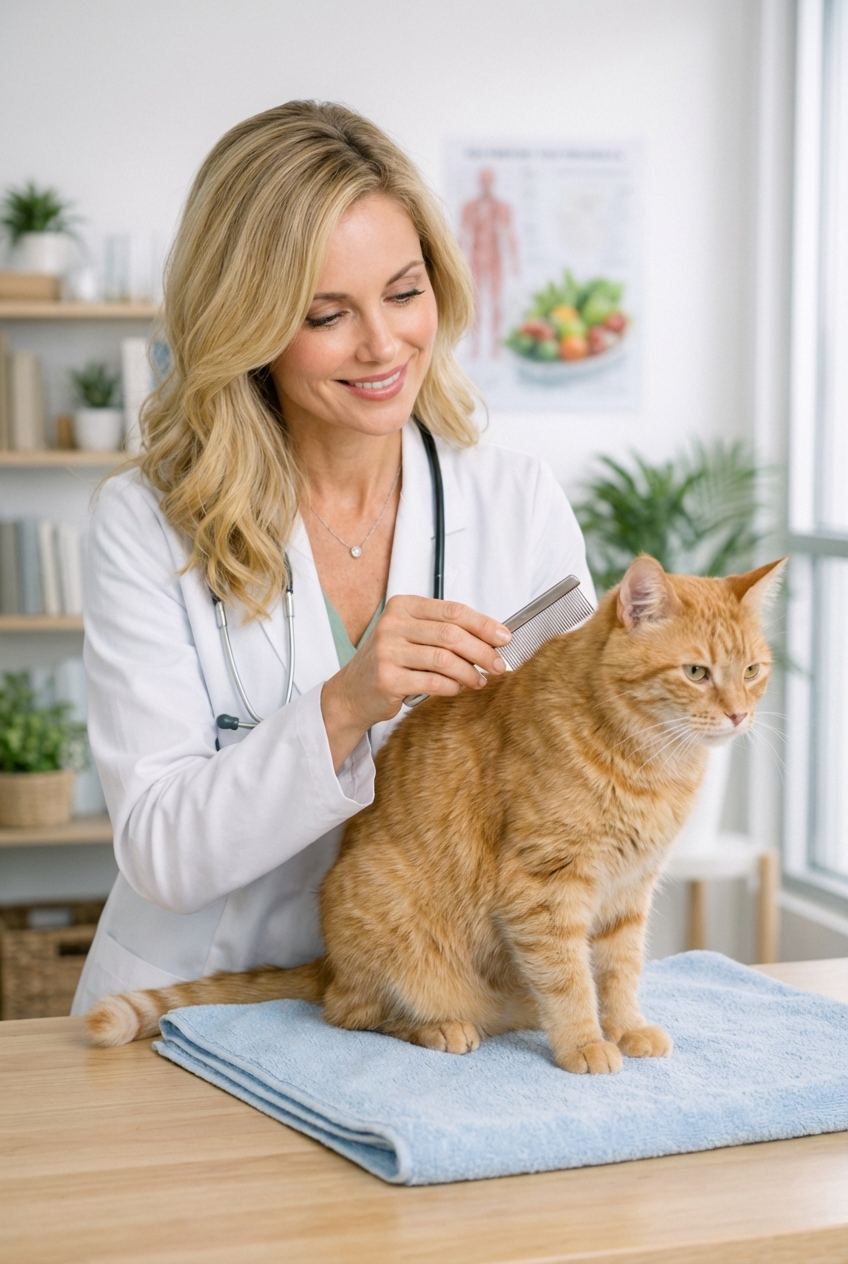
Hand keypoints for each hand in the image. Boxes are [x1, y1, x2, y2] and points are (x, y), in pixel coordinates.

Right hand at [320, 595, 510, 770]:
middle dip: (481, 650)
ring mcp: (387, 651)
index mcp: (403, 607)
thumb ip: (444, 631)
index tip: (504, 637)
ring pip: (443, 659)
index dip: (483, 624)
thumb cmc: (390, 661)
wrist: (352, 692)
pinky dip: (451, 686)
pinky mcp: (386, 678)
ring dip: (469, 672)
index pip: (452, 610)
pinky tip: (457, 688)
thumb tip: (491, 638)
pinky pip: (432, 681)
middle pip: (451, 634)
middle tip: (498, 664)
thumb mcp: (412, 636)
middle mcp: (392, 624)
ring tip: (480, 680)